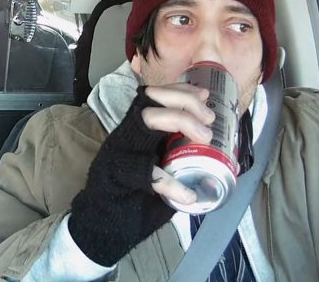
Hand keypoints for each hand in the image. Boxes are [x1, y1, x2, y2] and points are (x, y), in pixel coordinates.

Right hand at [68, 85, 214, 265]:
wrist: (101, 228)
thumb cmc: (133, 201)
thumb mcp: (160, 173)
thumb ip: (178, 162)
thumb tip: (217, 159)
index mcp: (137, 134)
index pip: (155, 97)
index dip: (180, 91)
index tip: (205, 95)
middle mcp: (126, 136)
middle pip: (153, 100)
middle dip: (185, 102)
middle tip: (209, 119)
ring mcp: (119, 152)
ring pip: (147, 119)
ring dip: (181, 120)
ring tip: (204, 137)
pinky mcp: (115, 174)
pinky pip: (144, 171)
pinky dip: (169, 183)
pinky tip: (186, 195)